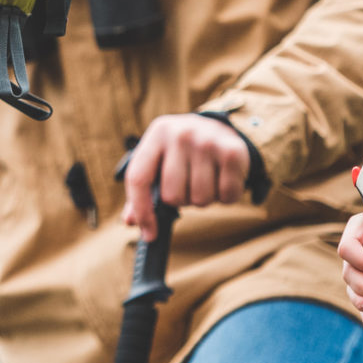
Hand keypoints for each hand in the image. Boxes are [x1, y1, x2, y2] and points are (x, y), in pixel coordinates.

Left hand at [122, 113, 251, 227]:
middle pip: (172, 196)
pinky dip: (227, 197)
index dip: (142, 211)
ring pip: (200, 199)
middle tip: (189, 184)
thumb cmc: (183, 151)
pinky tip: (224, 179)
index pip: (138, 178)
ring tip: (207, 179)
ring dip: (204, 199)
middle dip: (181, 200)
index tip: (149, 234)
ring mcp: (207, 141)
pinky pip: (227, 195)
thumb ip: (143, 188)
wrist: (221, 127)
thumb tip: (130, 220)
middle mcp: (180, 134)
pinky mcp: (232, 152)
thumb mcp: (160, 159)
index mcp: (156, 134)